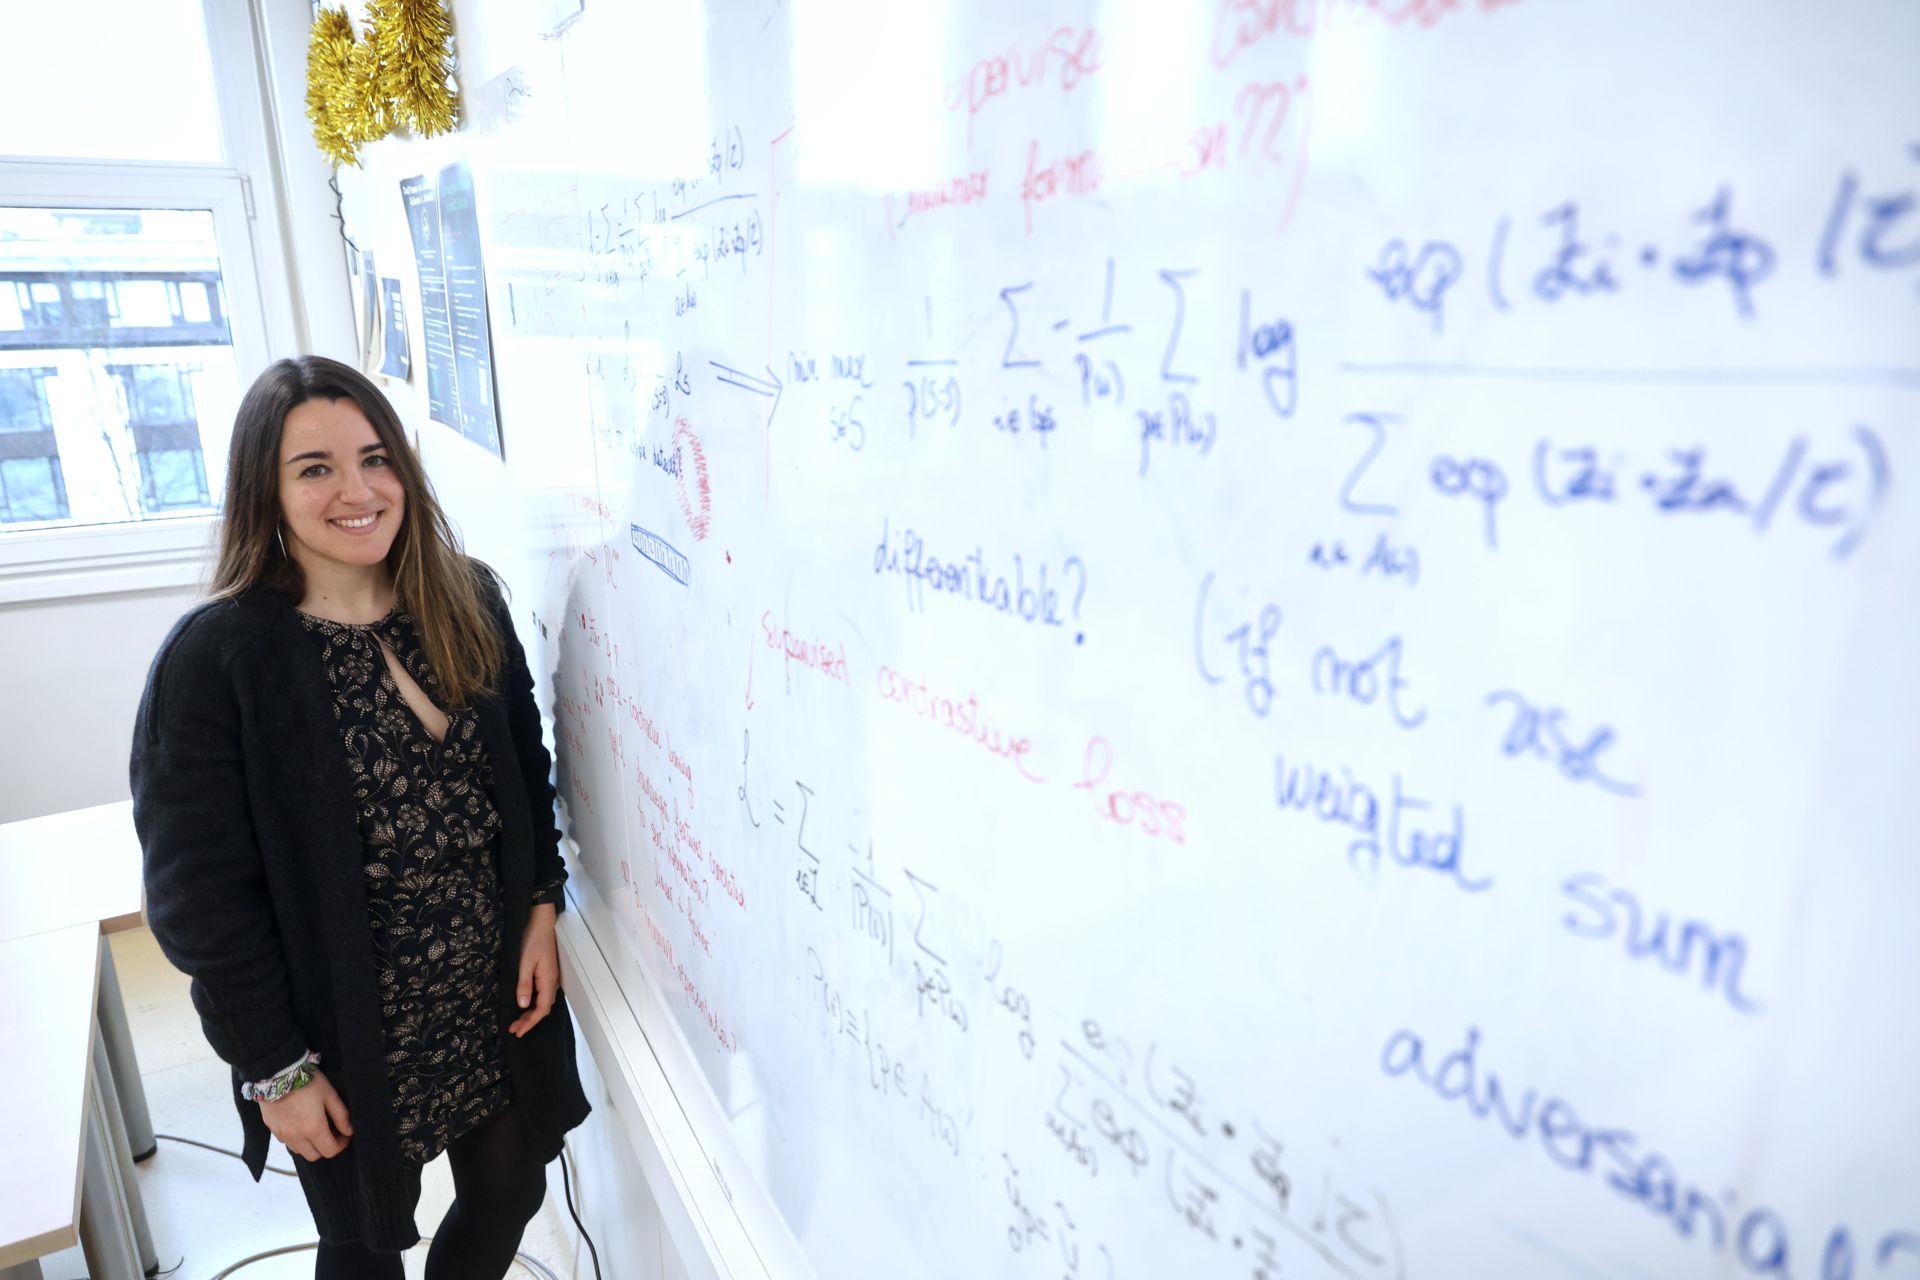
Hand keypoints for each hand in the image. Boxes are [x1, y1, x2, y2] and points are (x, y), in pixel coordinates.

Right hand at [259, 1068, 352, 1161]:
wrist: (277, 1072)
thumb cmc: (307, 1081)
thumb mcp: (329, 1094)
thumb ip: (341, 1115)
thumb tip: (349, 1131)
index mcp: (313, 1129)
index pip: (330, 1151)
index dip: (341, 1145)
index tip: (345, 1134)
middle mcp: (296, 1136)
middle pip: (314, 1156)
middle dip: (325, 1147)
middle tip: (331, 1132)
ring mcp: (282, 1134)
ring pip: (299, 1151)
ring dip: (310, 1145)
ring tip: (315, 1128)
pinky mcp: (272, 1129)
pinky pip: (287, 1142)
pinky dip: (296, 1139)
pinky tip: (300, 1124)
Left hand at [510, 903, 559, 1037]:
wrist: (541, 921)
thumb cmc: (533, 939)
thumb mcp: (524, 962)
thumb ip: (524, 984)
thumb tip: (523, 1005)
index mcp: (548, 980)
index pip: (541, 1009)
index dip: (530, 1022)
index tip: (518, 1031)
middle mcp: (552, 981)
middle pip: (543, 1008)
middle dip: (529, 1021)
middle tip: (514, 1029)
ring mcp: (550, 977)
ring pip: (543, 1002)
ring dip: (531, 1013)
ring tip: (518, 1021)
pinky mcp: (547, 973)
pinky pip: (542, 994)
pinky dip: (533, 1003)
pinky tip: (525, 1004)